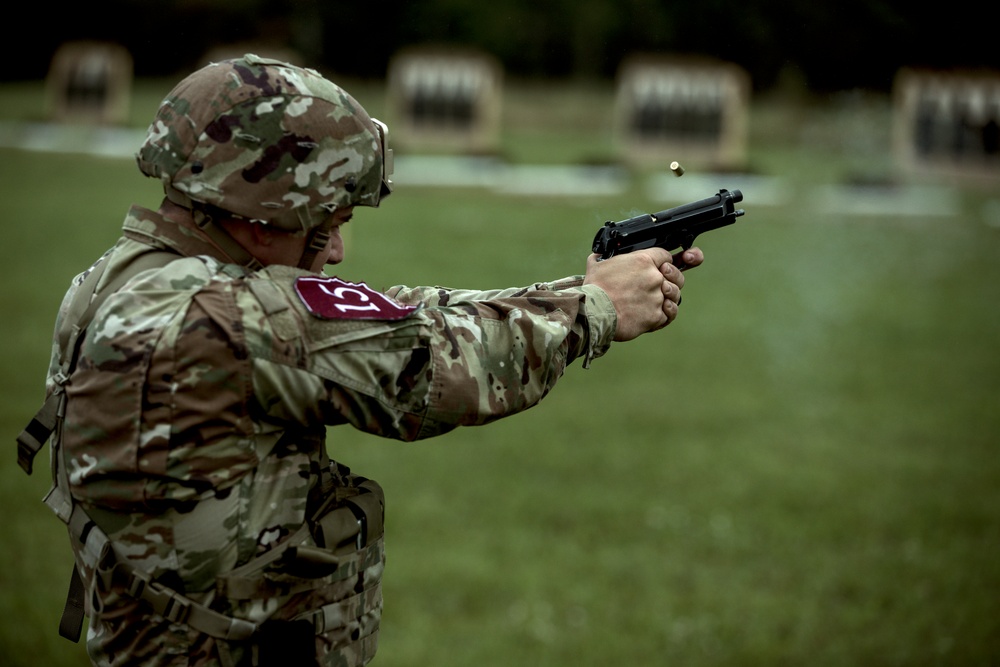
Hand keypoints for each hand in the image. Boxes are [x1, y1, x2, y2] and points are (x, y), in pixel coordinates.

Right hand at [583, 247, 703, 341]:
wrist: (593, 312)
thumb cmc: (594, 289)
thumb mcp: (597, 263)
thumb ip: (604, 257)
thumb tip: (600, 255)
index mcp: (643, 261)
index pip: (665, 256)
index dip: (663, 261)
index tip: (661, 266)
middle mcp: (654, 277)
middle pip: (676, 276)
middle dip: (672, 279)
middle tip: (663, 285)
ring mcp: (657, 298)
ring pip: (675, 296)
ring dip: (669, 298)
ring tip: (658, 300)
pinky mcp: (656, 316)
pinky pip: (669, 315)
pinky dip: (665, 315)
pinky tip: (657, 313)